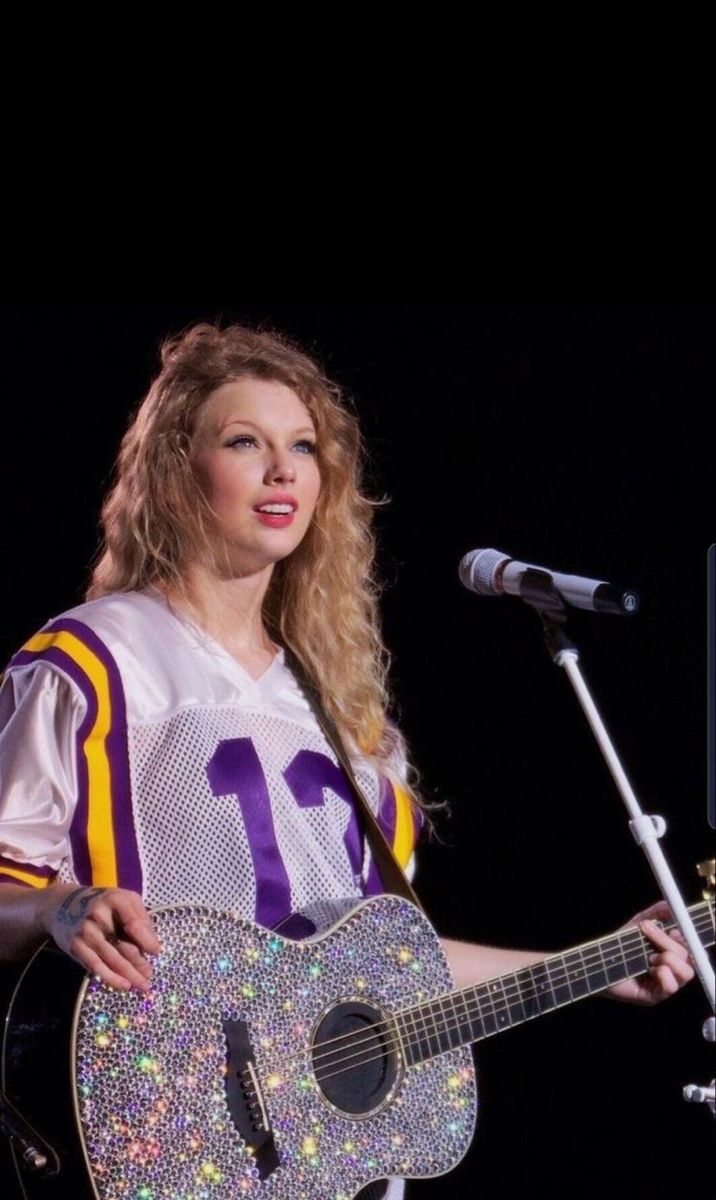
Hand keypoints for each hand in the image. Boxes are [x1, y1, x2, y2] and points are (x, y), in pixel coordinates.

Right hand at [40, 884, 159, 992]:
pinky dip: (111, 978)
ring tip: (142, 986)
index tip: (156, 952)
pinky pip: (96, 966)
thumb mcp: (124, 901)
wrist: (64, 906)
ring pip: (112, 959)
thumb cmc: (103, 904)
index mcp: (115, 900)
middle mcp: (99, 915)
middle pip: (124, 945)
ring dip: (129, 975)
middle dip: (140, 963)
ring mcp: (86, 932)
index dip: (147, 940)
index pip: (134, 923)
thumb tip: (153, 945)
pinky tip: (124, 986)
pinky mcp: (76, 946)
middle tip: (150, 976)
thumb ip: (140, 918)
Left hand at [606, 901, 693, 1004]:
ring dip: (668, 960)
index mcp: (672, 951)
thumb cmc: (619, 945)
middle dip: (667, 942)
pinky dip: (662, 975)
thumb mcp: (638, 924)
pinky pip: (671, 987)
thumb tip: (670, 904)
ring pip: (686, 973)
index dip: (686, 937)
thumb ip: (656, 913)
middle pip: (688, 957)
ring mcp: (666, 982)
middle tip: (647, 932)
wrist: (599, 962)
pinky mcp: (656, 996)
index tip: (672, 929)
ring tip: (649, 957)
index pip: (692, 945)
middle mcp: (673, 968)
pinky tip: (649, 970)